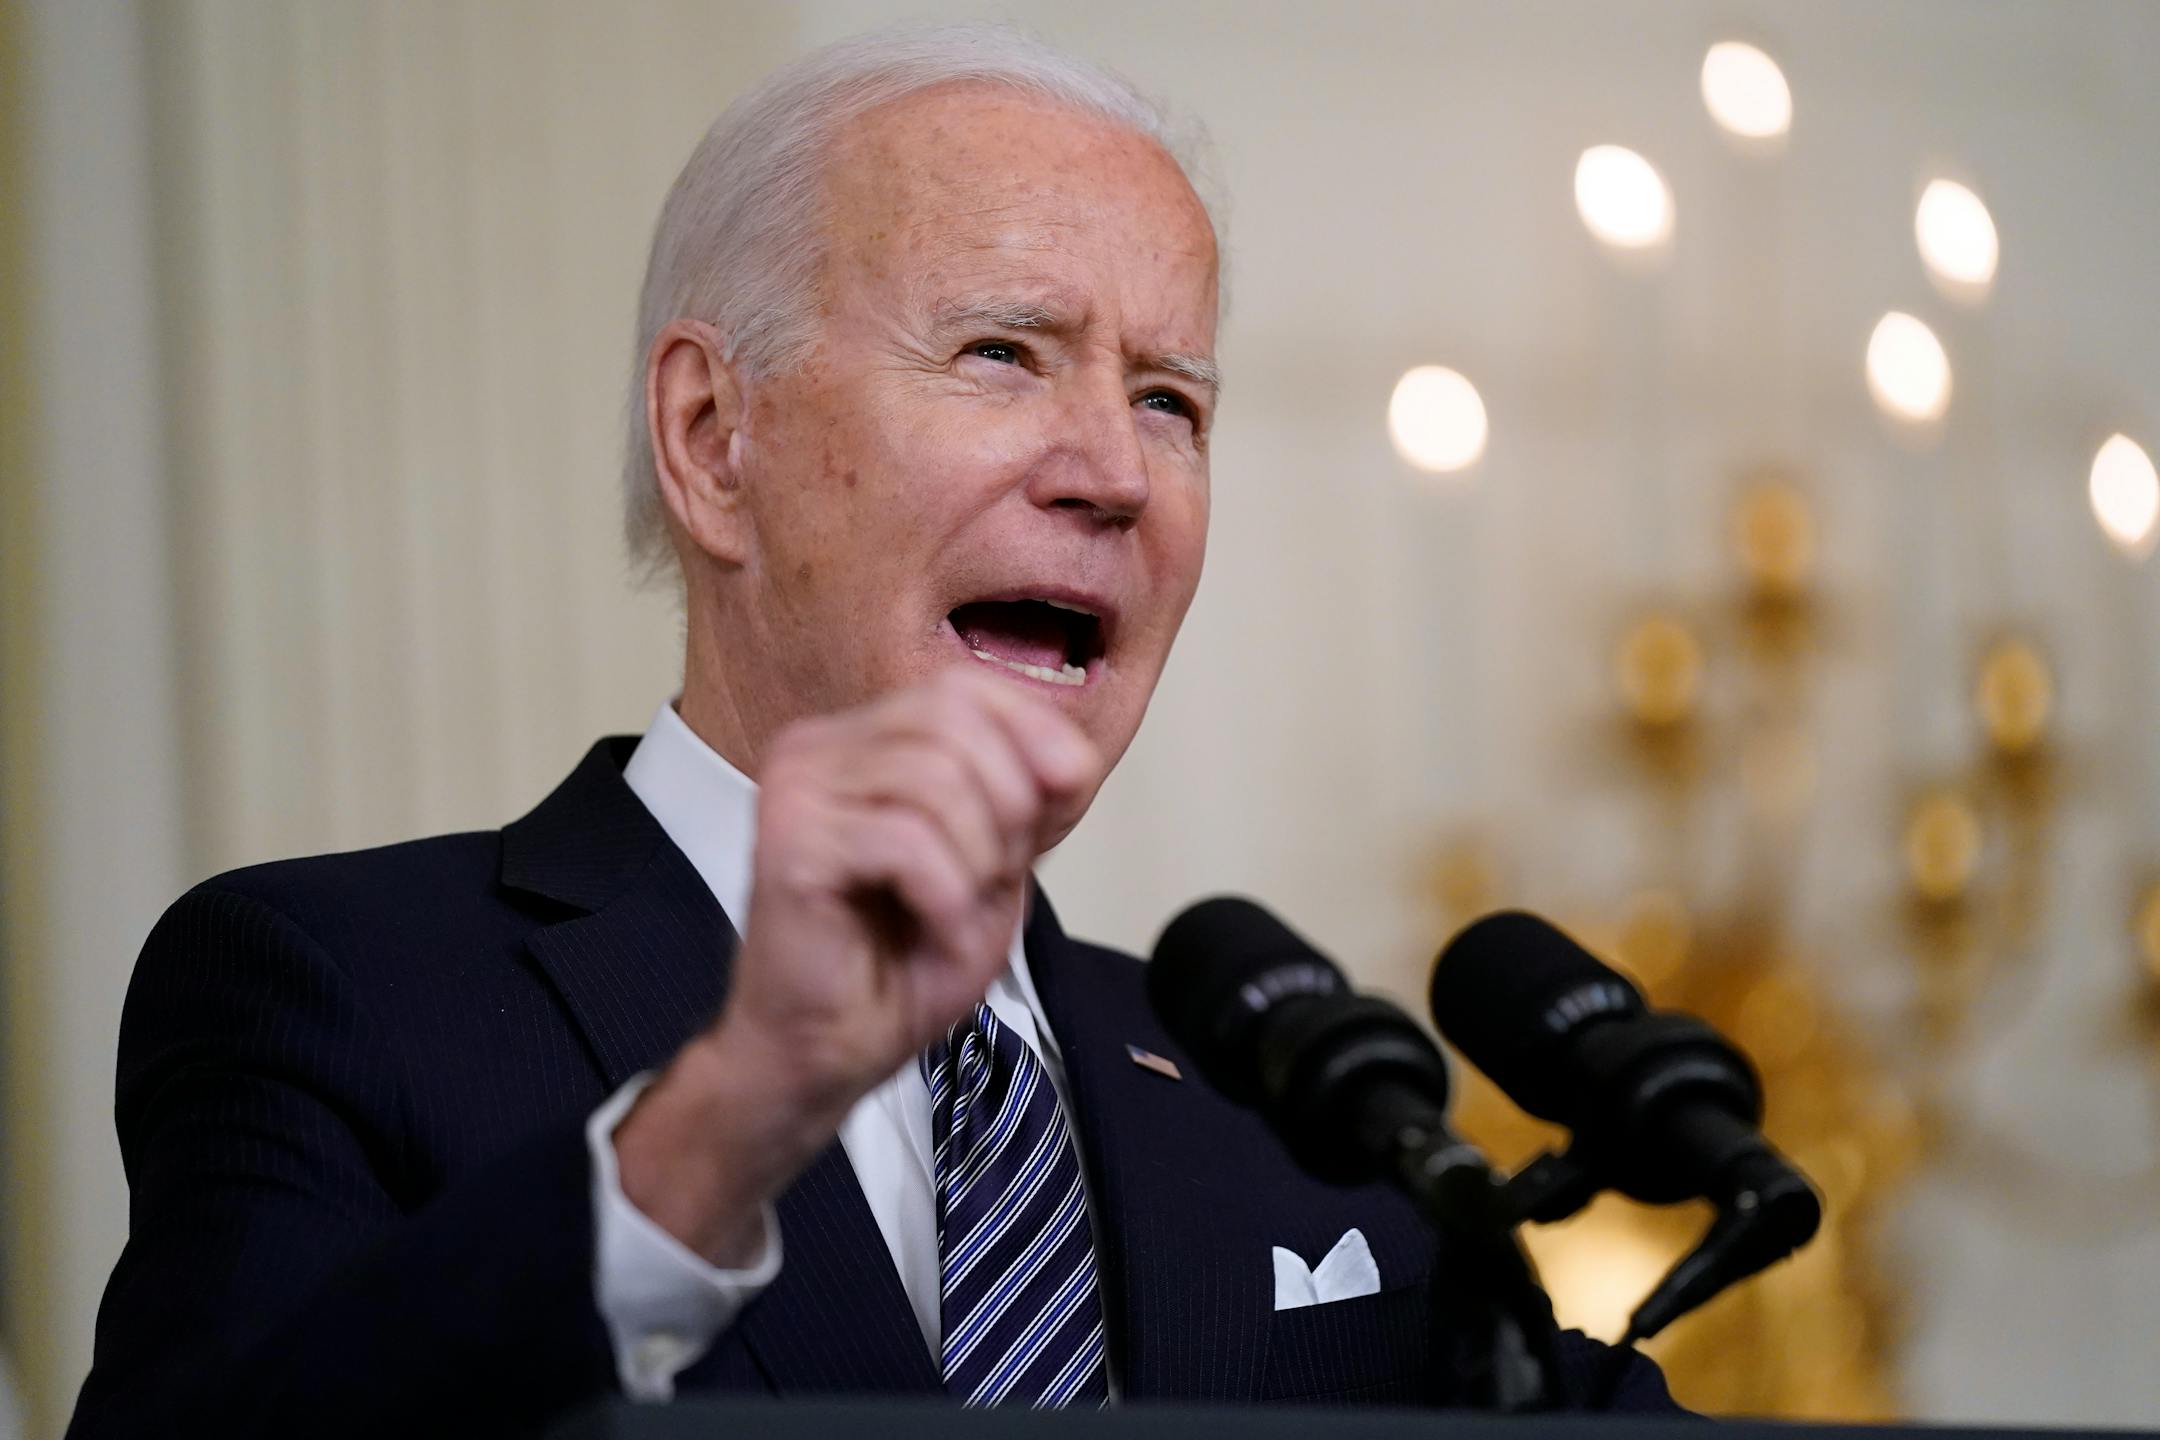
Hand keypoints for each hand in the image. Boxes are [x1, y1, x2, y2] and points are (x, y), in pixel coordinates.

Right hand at [614, 665, 1103, 1262]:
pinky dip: (946, 895)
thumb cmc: (901, 964)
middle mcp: (819, 746)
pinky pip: (905, 839)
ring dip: (977, 858)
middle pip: (954, 721)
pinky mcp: (788, 840)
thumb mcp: (993, 867)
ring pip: (934, 778)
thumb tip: (1074, 756)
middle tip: (991, 879)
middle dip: (1007, 806)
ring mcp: (796, 787)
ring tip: (957, 910)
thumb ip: (1028, 802)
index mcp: (863, 739)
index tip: (1066, 798)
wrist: (830, 1054)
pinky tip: (934, 929)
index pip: (966, 687)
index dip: (1034, 733)